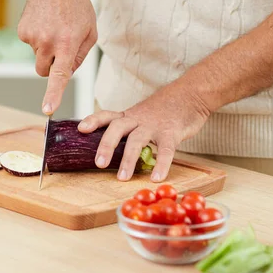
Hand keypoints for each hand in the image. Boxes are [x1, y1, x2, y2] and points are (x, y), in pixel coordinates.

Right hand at [18, 0, 96, 114]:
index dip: (53, 94)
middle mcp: (47, 41)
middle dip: (52, 65)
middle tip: (62, 45)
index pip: (59, 76)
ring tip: (55, 26)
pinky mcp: (22, 31)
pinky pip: (31, 45)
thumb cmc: (78, 6)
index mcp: (68, 44)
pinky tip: (45, 21)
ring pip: (38, 58)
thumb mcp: (91, 32)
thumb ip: (80, 57)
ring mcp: (31, 36)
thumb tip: (66, 74)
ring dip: (46, 49)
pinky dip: (38, 38)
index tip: (47, 109)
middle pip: (45, 71)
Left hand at [78, 83, 210, 181]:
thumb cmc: (164, 109)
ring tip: (123, 178)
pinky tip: (157, 178)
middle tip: (99, 164)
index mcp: (129, 116)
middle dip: (107, 145)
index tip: (81, 129)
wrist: (191, 94)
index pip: (107, 115)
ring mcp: (154, 125)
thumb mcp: (142, 115)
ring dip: (129, 159)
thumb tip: (113, 151)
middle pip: (117, 128)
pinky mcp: (172, 132)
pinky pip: (166, 150)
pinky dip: (161, 165)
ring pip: (137, 140)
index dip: (93, 121)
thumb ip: (130, 129)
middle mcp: (138, 118)